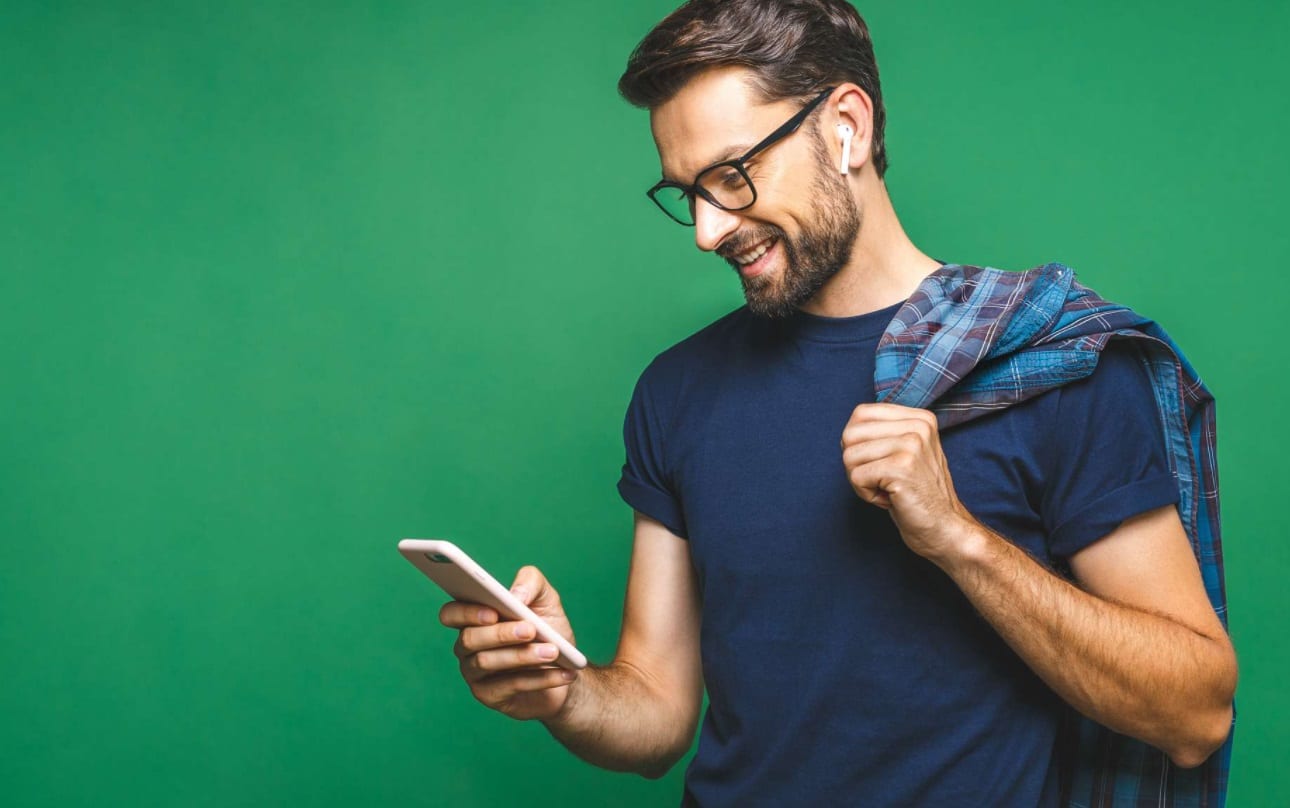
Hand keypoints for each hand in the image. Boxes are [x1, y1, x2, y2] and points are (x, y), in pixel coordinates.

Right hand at [438, 565, 579, 720]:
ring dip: (523, 656)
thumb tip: (515, 595)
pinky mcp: (490, 696)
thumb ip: (531, 583)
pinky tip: (561, 673)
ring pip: (487, 663)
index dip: (466, 612)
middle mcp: (468, 645)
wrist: (566, 669)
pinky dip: (539, 679)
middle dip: (501, 634)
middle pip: (470, 639)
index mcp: (474, 617)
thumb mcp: (546, 600)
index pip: (451, 613)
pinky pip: (509, 686)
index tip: (492, 612)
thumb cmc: (550, 630)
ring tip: (553, 651)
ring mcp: (475, 673)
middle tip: (531, 630)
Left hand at [840, 402, 974, 560]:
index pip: (861, 414)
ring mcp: (912, 445)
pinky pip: (856, 476)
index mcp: (920, 418)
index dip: (857, 444)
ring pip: (849, 456)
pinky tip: (890, 499)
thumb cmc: (917, 494)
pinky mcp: (901, 467)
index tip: (879, 464)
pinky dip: (865, 494)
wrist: (945, 528)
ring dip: (861, 481)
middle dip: (855, 464)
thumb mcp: (905, 453)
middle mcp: (918, 426)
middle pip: (850, 435)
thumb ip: (882, 435)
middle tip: (881, 481)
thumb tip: (847, 430)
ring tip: (887, 490)